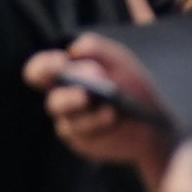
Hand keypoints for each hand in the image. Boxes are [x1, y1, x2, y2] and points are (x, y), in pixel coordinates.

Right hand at [25, 38, 174, 182]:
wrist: (151, 119)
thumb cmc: (129, 83)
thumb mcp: (118, 60)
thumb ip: (96, 48)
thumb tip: (74, 50)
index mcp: (64, 75)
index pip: (39, 71)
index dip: (44, 68)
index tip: (61, 63)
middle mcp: (62, 101)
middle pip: (54, 102)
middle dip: (70, 97)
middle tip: (85, 93)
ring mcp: (71, 124)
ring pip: (72, 122)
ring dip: (91, 116)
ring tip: (110, 110)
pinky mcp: (83, 142)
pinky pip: (86, 136)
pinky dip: (101, 126)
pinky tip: (113, 117)